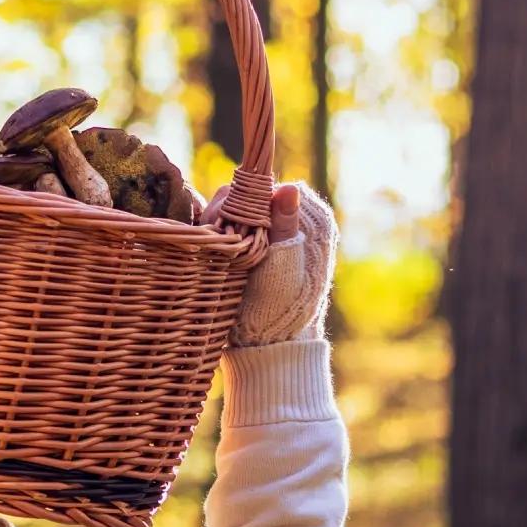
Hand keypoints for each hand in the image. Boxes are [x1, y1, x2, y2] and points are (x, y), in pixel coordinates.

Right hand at [202, 182, 337, 345]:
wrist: (269, 340)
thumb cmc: (281, 306)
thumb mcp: (282, 264)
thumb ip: (283, 224)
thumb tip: (287, 187)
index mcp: (313, 218)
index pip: (270, 187)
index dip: (245, 200)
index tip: (229, 222)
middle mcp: (292, 219)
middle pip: (249, 196)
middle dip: (229, 213)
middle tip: (220, 239)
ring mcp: (269, 231)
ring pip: (234, 209)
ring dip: (220, 225)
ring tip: (217, 249)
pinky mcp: (251, 243)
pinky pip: (228, 225)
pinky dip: (218, 235)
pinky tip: (213, 251)